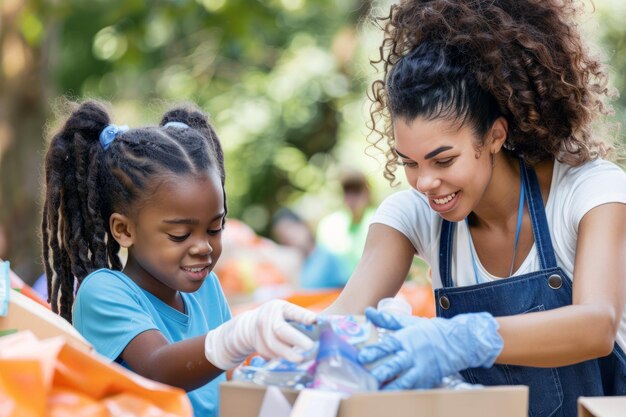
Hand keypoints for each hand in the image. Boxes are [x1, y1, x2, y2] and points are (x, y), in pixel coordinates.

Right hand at [204, 300, 315, 369]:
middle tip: (310, 347)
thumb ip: (300, 318)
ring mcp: (260, 333)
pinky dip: (283, 357)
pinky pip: (272, 355)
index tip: (314, 320)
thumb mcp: (286, 311)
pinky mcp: (259, 347)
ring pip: (275, 346)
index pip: (291, 311)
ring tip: (302, 357)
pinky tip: (288, 355)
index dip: (302, 316)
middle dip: (296, 339)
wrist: (249, 326)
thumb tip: (318, 326)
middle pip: (281, 330)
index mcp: (279, 308)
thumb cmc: (276, 317)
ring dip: (290, 353)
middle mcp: (268, 318)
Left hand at [359, 308, 502, 389]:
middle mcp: (411, 355)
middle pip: (394, 364)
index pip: (387, 345)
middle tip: (369, 377)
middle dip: (381, 371)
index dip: (374, 351)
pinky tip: (392, 397)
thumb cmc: (429, 331)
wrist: (458, 342)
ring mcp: (420, 369)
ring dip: (390, 386)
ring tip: (377, 391)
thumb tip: (368, 312)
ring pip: (403, 380)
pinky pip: (413, 389)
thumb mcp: (409, 323)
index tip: (361, 356)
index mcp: (405, 339)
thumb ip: (387, 320)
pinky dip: (403, 393)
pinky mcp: (426, 380)